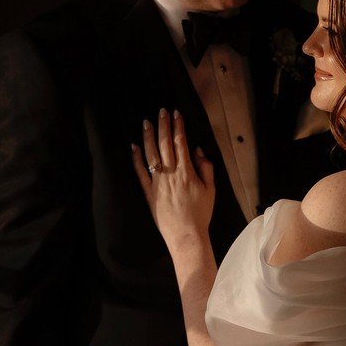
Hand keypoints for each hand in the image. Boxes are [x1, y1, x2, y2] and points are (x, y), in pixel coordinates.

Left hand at [131, 107, 213, 250]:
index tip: (176, 113)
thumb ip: (206, 168)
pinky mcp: (148, 192)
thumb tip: (198, 150)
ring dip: (148, 137)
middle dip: (163, 125)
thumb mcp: (211, 190)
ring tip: (146, 122)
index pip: (181, 143)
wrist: (186, 235)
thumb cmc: (200, 213)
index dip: (178, 126)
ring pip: (151, 154)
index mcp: (187, 172)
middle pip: (165, 144)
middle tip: (161, 111)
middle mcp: (171, 174)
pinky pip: (140, 172)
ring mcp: (157, 183)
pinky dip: (136, 158)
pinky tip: (133, 146)